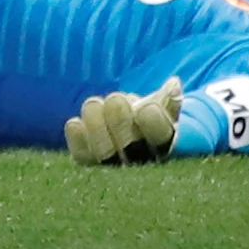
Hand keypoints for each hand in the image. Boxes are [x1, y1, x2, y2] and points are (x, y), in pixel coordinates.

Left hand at [65, 76, 182, 165]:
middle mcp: (141, 161)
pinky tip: (74, 123)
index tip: (148, 108)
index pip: (162, 139)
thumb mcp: (163, 105)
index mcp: (164, 144)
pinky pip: (83, 157)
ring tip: (93, 104)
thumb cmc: (149, 114)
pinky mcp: (91, 162)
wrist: (130, 129)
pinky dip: (78, 141)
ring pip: (105, 154)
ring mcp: (114, 164)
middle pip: (131, 149)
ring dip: (97, 129)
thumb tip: (174, 84)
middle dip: (121, 124)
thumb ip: (169, 98)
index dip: (155, 125)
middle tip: (115, 99)